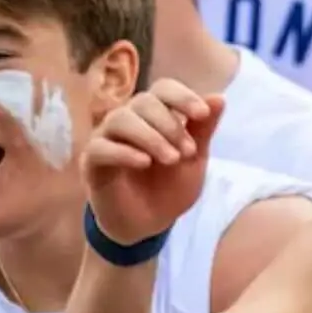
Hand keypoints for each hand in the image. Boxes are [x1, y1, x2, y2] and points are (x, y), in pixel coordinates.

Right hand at [83, 81, 224, 248]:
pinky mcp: (92, 162)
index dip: (182, 96)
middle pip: (144, 102)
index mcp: (155, 115)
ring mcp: (107, 138)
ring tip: (172, 159)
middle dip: (170, 124)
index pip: (163, 89)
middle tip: (187, 152)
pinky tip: (144, 162)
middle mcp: (128, 120)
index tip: (202, 114)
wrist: (150, 223)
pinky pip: (101, 147)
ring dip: (151, 137)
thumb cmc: (170, 186)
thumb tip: (219, 98)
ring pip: (121, 119)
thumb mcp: (194, 159)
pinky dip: (124, 152)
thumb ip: (203, 130)